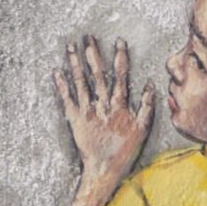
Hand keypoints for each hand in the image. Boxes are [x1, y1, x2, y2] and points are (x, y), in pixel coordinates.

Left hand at [53, 35, 152, 196]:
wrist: (104, 169)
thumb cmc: (125, 150)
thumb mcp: (143, 129)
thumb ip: (147, 106)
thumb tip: (151, 85)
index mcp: (119, 105)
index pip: (121, 76)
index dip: (120, 57)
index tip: (118, 41)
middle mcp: (102, 104)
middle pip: (97, 73)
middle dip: (93, 53)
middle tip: (88, 36)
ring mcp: (87, 110)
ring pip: (80, 81)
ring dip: (75, 63)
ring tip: (70, 46)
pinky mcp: (74, 119)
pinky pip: (66, 98)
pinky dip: (61, 84)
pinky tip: (56, 71)